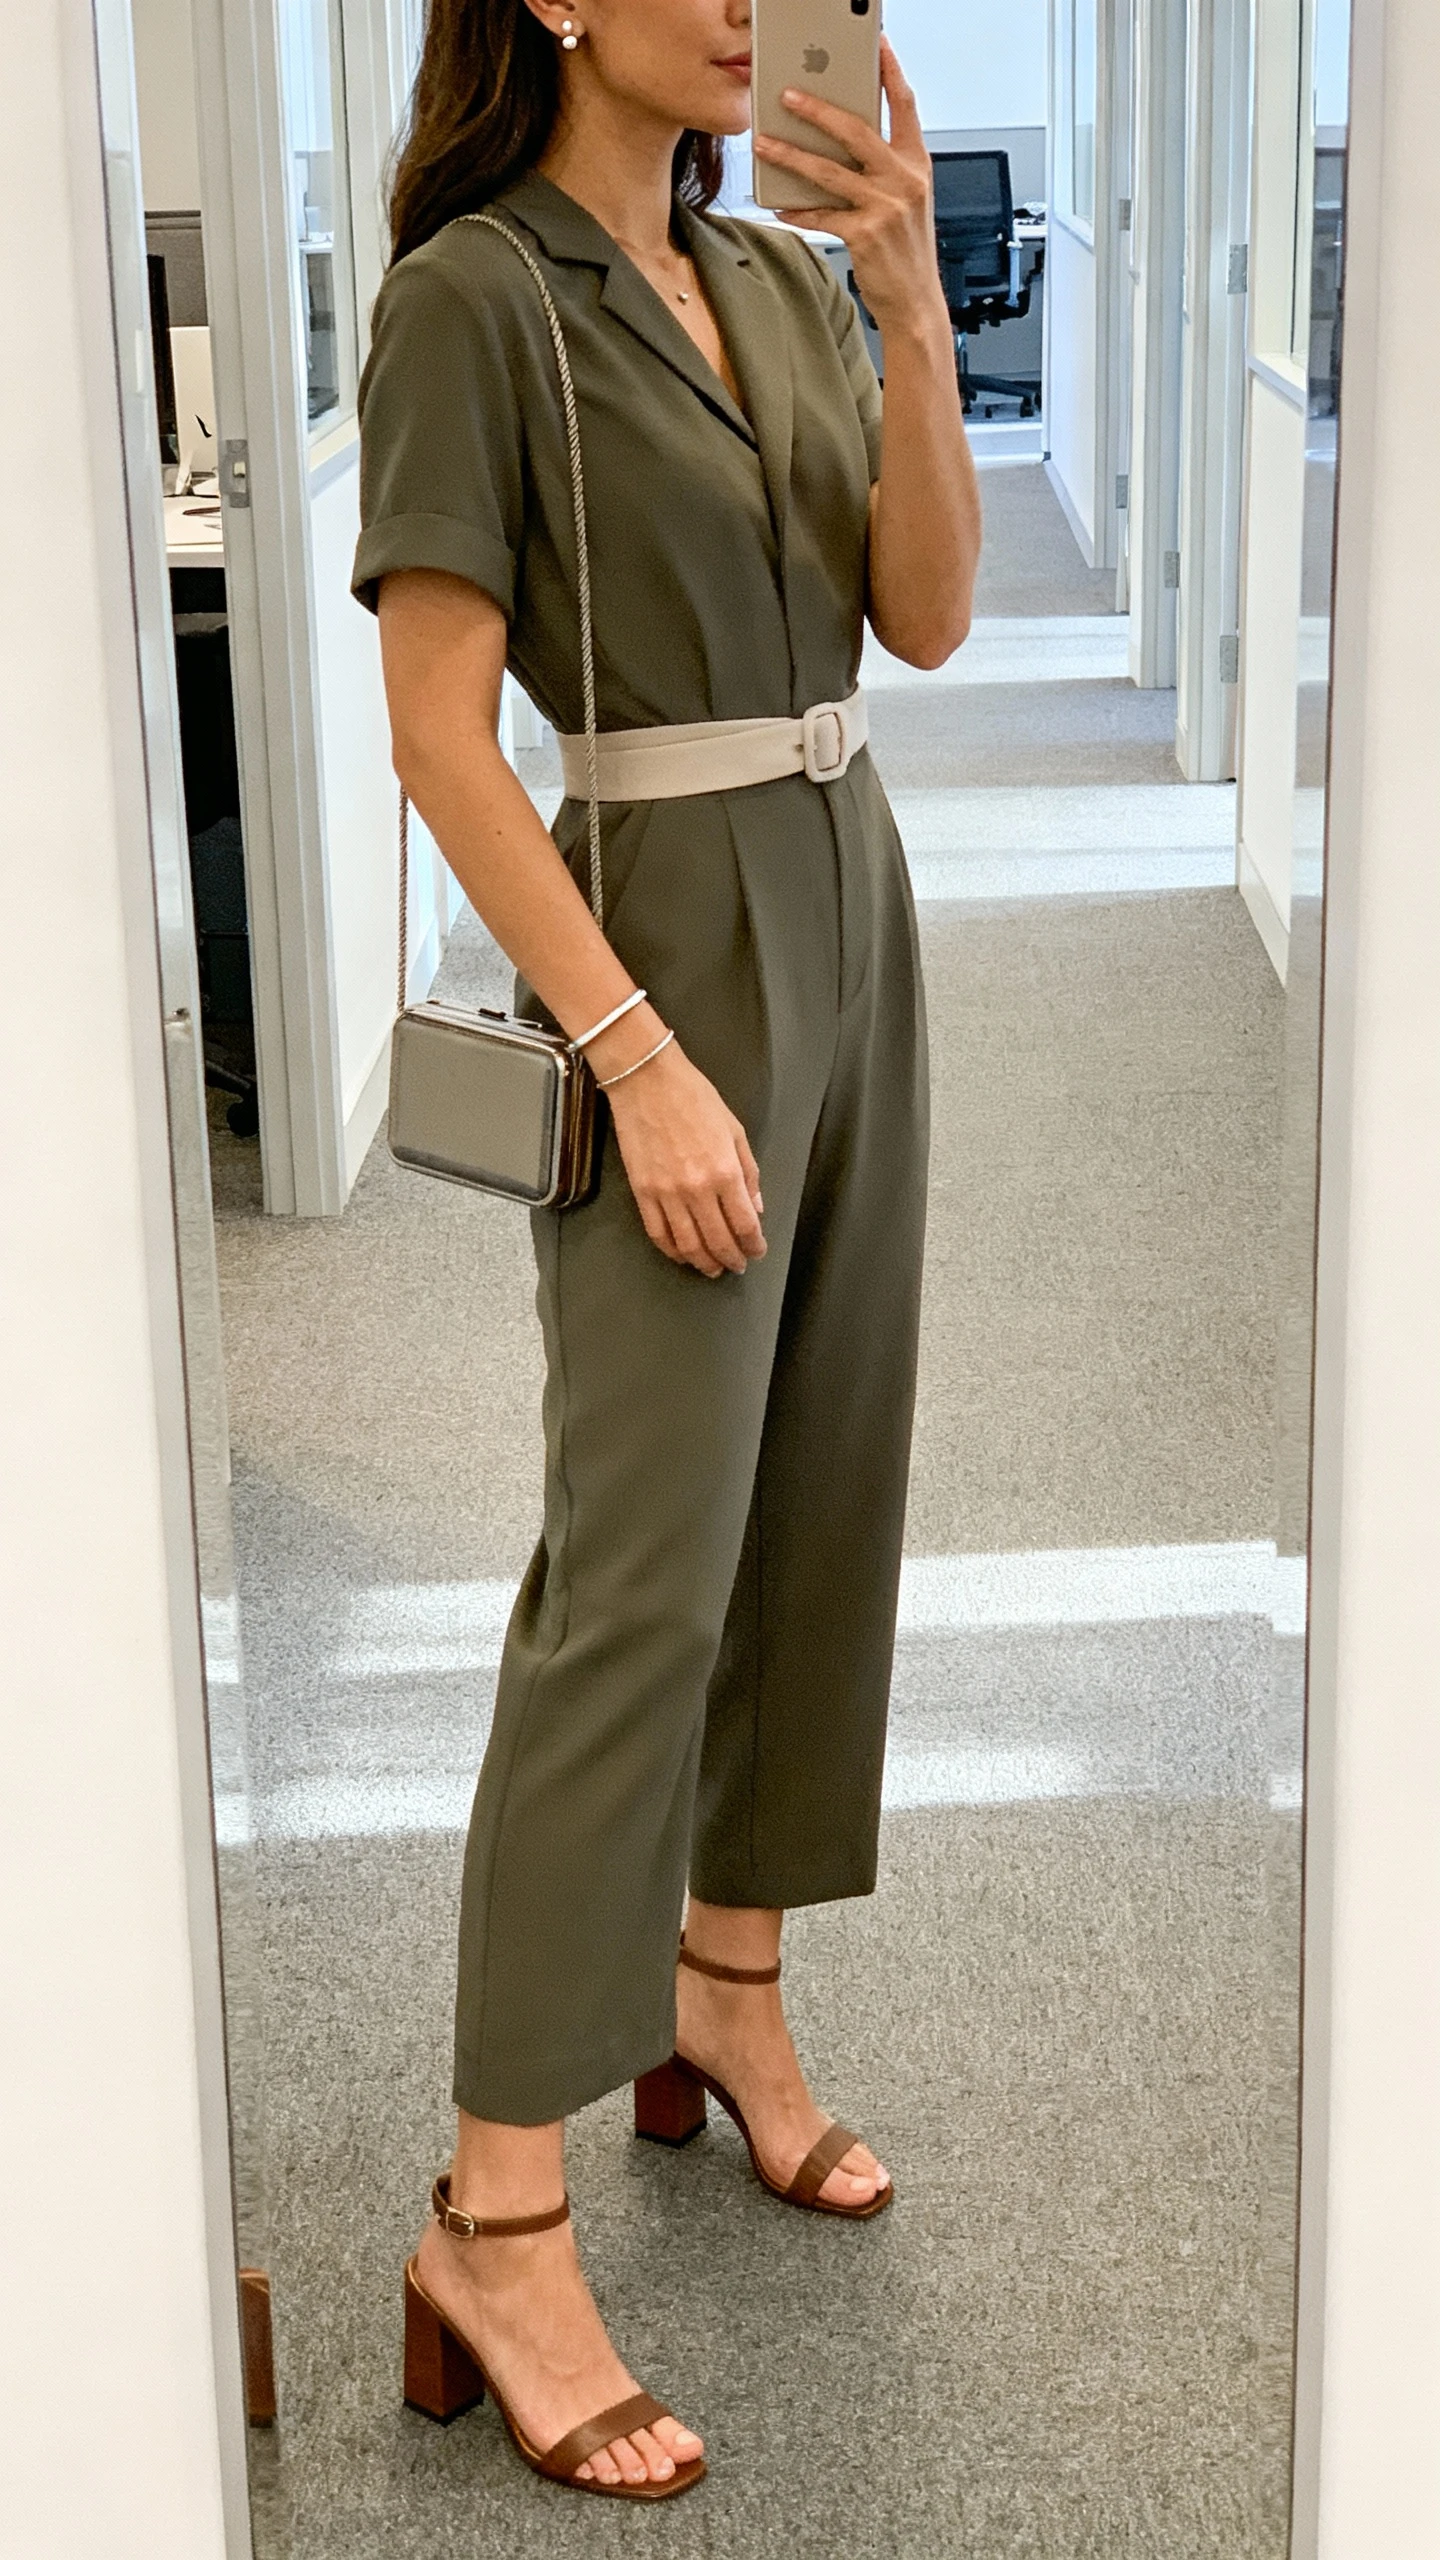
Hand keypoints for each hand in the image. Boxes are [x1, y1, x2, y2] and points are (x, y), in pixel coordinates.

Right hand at [605, 1039, 765, 1278]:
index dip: (754, 1245)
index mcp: (725, 1172)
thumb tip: (755, 1207)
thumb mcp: (734, 1130)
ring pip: (688, 1244)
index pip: (745, 1224)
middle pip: (718, 1241)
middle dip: (731, 1259)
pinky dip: (672, 1250)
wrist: (646, 1080)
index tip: (757, 1251)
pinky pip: (658, 1233)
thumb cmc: (693, 1097)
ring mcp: (667, 1193)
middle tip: (737, 1265)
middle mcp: (697, 1189)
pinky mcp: (642, 1191)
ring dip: (703, 1262)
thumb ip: (748, 1172)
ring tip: (711, 1268)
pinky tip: (682, 1255)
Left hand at [753, 38, 946, 340]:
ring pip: (829, 171)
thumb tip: (841, 144)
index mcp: (917, 164)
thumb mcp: (908, 201)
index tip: (875, 45)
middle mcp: (903, 180)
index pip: (905, 105)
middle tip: (788, 94)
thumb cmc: (907, 251)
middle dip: (818, 109)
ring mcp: (885, 207)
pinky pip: (821, 215)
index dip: (890, 72)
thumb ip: (884, 168)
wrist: (916, 302)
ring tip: (765, 144)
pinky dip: (797, 211)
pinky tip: (779, 206)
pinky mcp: (864, 235)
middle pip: (856, 130)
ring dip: (791, 156)